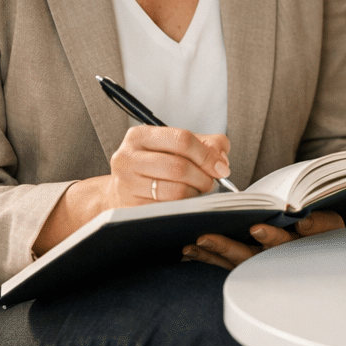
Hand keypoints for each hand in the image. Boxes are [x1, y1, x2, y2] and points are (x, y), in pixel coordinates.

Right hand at [106, 125, 231, 209]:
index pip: (182, 140)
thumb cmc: (156, 164)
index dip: (207, 155)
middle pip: (179, 167)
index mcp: (139, 136)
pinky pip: (168, 209)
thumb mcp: (177, 145)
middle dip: (203, 177)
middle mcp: (127, 158)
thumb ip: (207, 144)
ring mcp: (126, 184)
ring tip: (197, 191)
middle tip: (210, 182)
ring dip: (195, 193)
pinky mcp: (130, 207)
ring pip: (175, 191)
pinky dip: (183, 206)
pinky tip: (184, 202)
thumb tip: (221, 159)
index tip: (220, 167)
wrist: (124, 188)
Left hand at [182, 210, 345, 269]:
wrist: (325, 251)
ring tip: (189, 245)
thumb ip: (320, 222)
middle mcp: (275, 262)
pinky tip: (190, 252)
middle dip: (226, 248)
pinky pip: (225, 265)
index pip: (283, 245)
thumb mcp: (332, 225)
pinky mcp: (247, 266)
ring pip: (232, 263)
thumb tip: (302, 219)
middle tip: (204, 238)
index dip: (271, 237)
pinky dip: (208, 258)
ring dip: (210, 255)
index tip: (257, 228)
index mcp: (297, 249)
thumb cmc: (326, 234)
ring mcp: (259, 267)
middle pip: (249, 258)